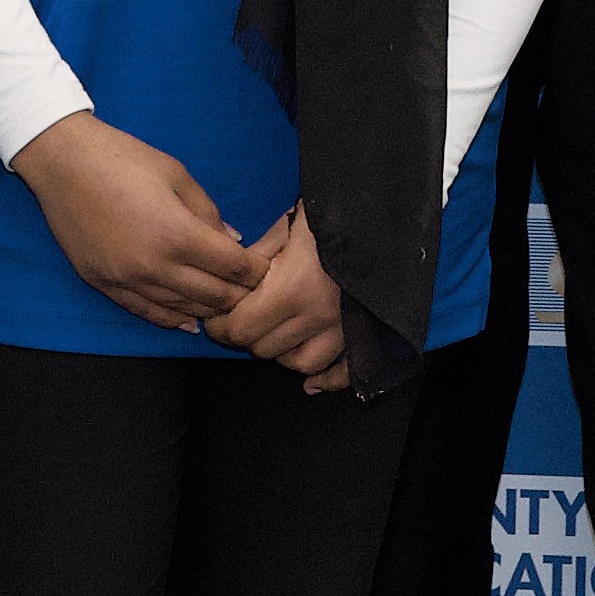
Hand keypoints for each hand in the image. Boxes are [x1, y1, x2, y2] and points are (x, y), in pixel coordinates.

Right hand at [10, 113, 263, 335]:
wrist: (62, 162)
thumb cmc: (122, 159)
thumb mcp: (177, 175)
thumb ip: (208, 212)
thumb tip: (232, 241)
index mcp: (178, 234)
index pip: (233, 267)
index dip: (256, 271)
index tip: (265, 269)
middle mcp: (155, 266)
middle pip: (214, 296)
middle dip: (239, 295)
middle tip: (252, 291)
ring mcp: (128, 280)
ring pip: (183, 310)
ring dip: (209, 310)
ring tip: (225, 306)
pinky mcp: (105, 285)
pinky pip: (147, 313)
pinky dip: (173, 320)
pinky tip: (188, 322)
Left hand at [214, 205, 353, 387]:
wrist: (379, 211)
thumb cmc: (328, 213)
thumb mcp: (284, 229)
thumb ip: (252, 261)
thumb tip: (229, 284)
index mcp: (291, 290)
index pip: (241, 329)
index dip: (220, 325)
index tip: (215, 314)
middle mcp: (316, 316)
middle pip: (264, 349)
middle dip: (245, 336)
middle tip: (237, 320)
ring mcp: (342, 326)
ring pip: (299, 363)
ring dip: (280, 352)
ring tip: (271, 334)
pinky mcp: (361, 330)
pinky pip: (341, 371)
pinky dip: (326, 380)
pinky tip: (311, 384)